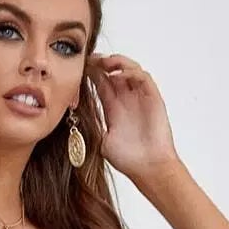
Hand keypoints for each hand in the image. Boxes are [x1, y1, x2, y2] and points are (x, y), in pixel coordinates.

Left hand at [87, 53, 179, 183]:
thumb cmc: (129, 160)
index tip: (81, 66)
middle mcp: (127, 100)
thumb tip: (76, 118)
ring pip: (129, 69)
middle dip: (102, 63)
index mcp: (113, 108)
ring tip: (105, 62)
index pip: (101, 83)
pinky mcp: (153, 98)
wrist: (149, 168)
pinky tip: (118, 75)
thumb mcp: (103, 142)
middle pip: (114, 71)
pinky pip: (142, 77)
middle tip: (91, 59)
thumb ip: (93, 126)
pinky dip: (131, 72)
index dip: (92, 73)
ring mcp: (140, 97)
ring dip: (117, 62)